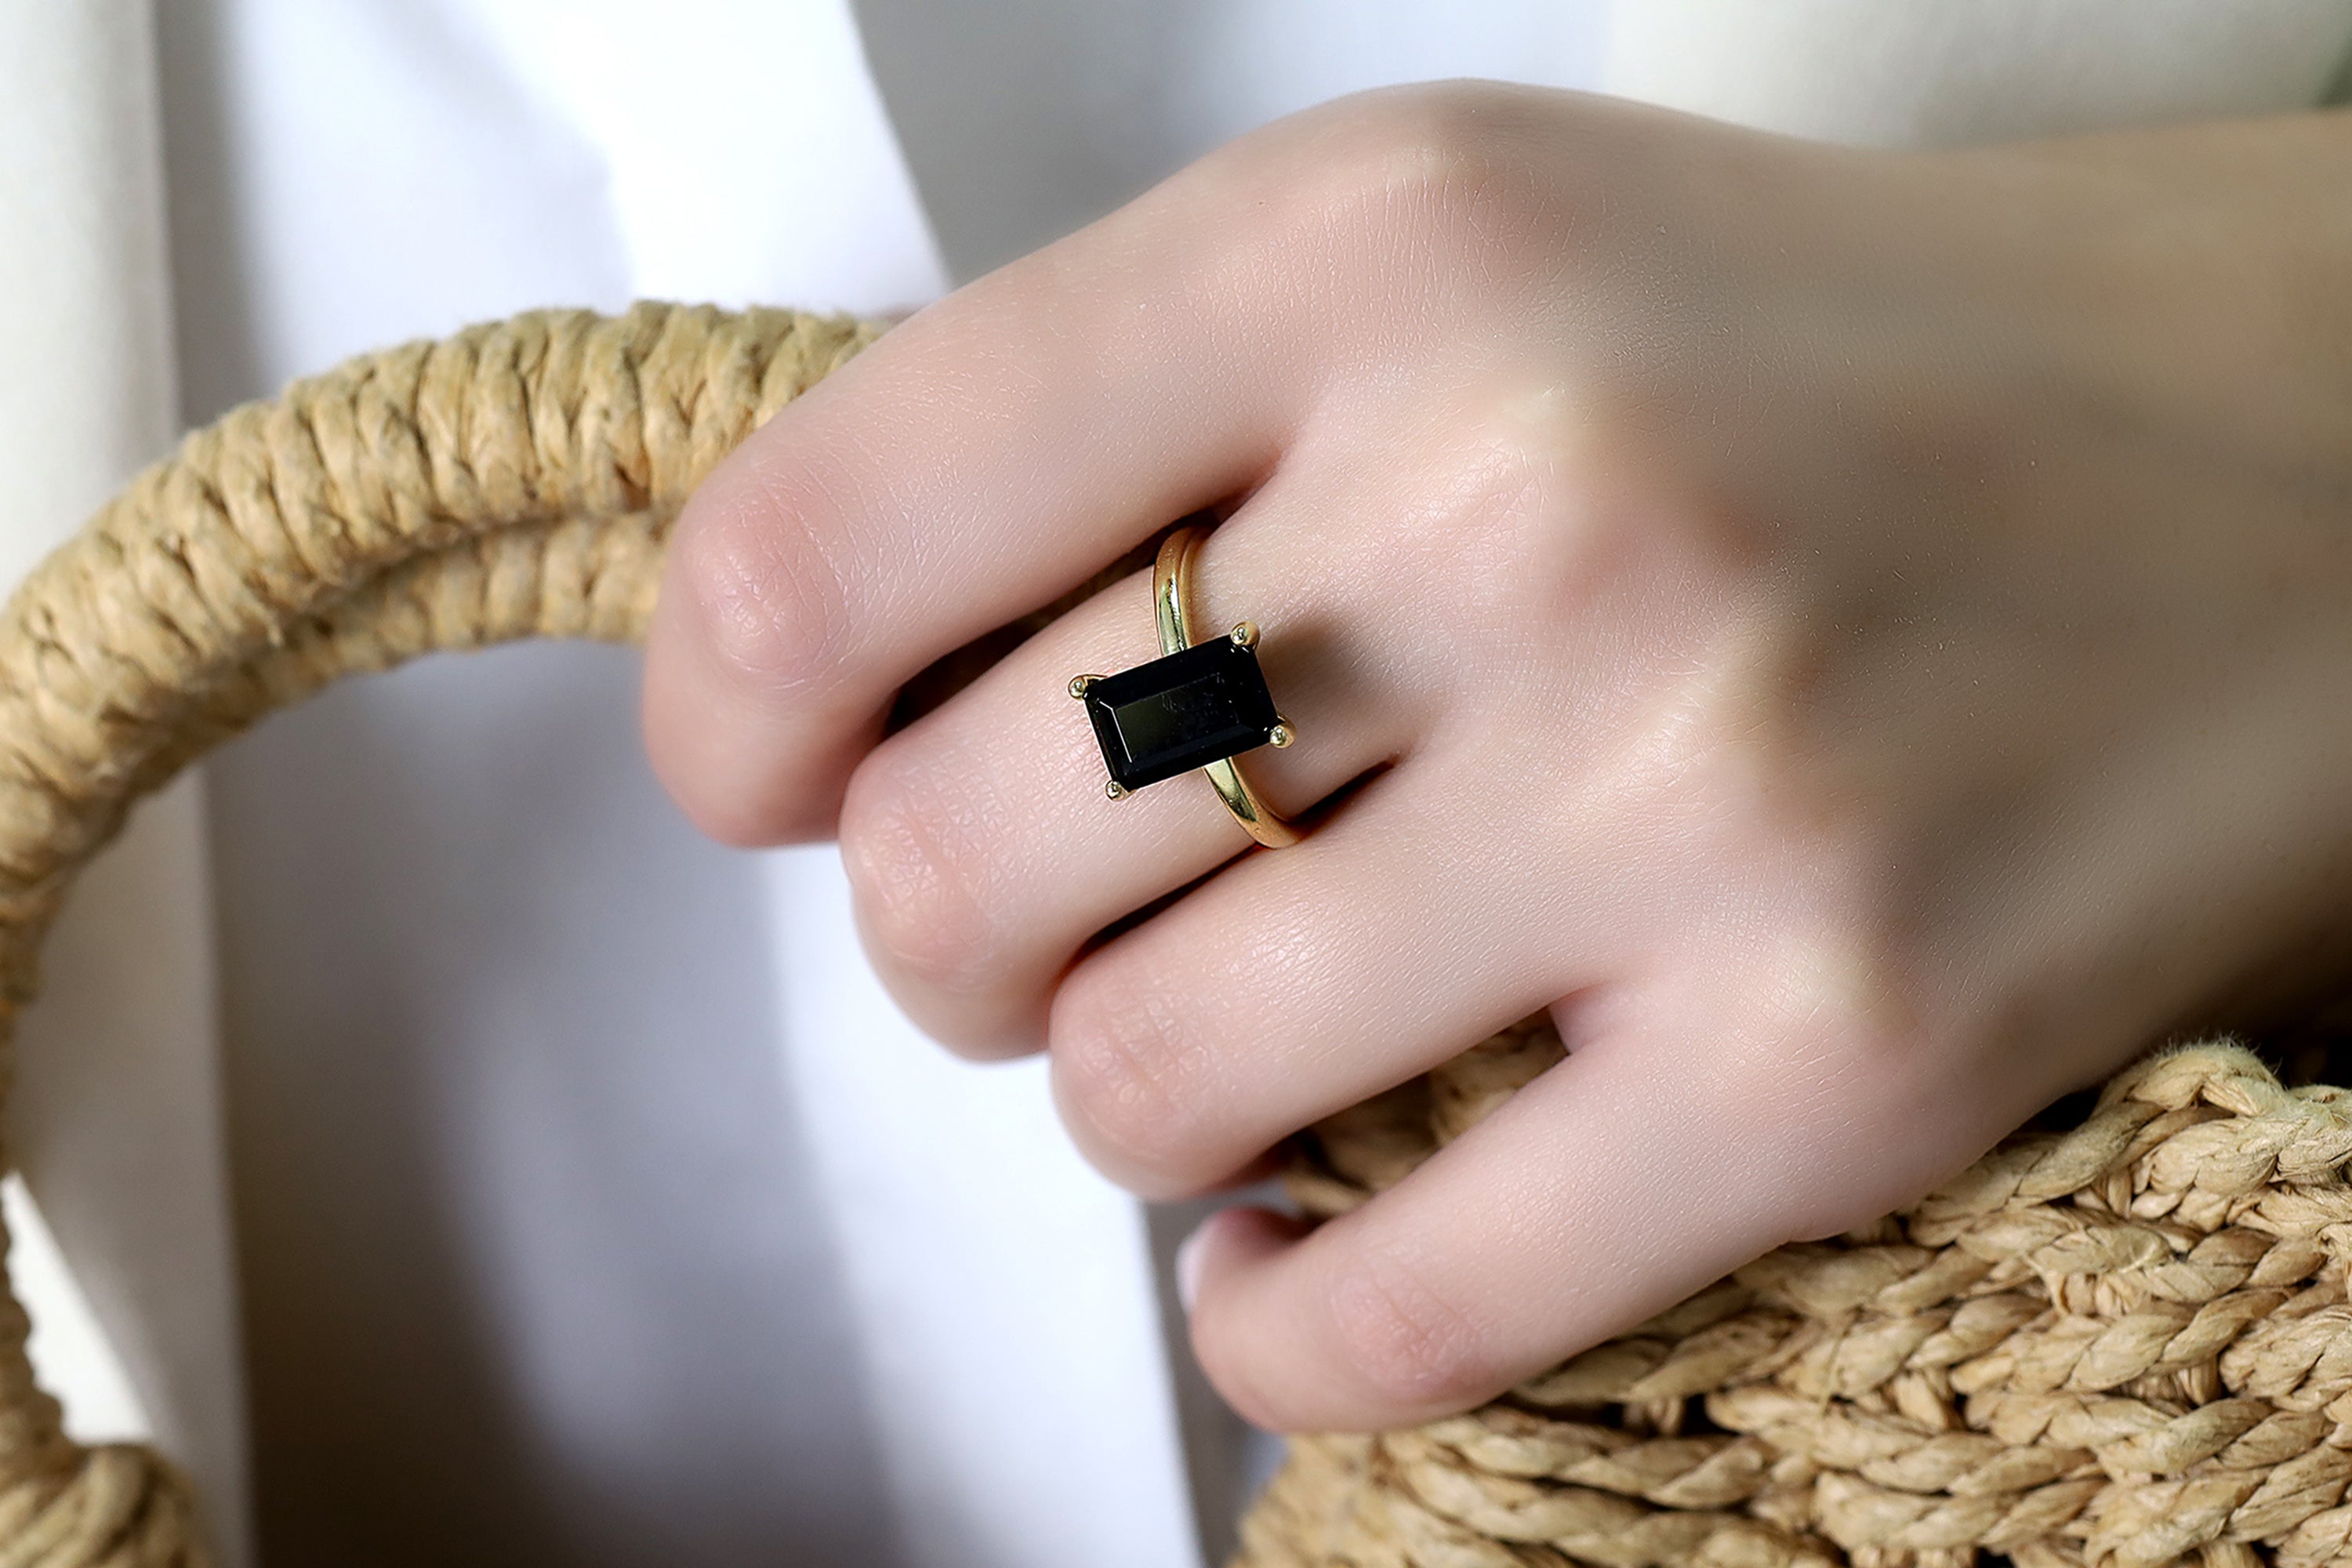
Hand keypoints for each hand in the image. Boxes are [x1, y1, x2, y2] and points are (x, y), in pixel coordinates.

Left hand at [641, 84, 2351, 1431]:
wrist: (2278, 466)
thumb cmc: (1788, 372)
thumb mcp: (1427, 257)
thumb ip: (1102, 427)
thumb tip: (811, 700)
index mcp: (1366, 251)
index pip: (818, 541)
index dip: (734, 716)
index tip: (790, 769)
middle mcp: (1523, 494)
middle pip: (951, 866)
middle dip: (954, 929)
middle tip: (1081, 896)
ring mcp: (1696, 789)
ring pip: (1137, 1093)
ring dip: (1144, 1094)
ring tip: (1274, 1010)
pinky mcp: (1840, 1053)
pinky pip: (1383, 1308)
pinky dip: (1278, 1319)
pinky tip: (1296, 1242)